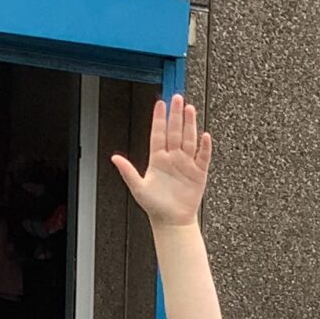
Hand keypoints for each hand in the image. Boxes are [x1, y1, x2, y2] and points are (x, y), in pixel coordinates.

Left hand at [112, 93, 210, 226]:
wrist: (172, 221)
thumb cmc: (155, 206)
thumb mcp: (138, 188)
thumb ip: (127, 172)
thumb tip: (114, 158)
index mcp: (157, 159)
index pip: (158, 134)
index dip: (159, 119)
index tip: (160, 103)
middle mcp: (172, 158)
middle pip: (175, 132)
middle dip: (175, 115)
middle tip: (177, 97)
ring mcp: (186, 164)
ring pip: (189, 139)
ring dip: (189, 125)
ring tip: (190, 109)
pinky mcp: (198, 174)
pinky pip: (203, 157)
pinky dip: (205, 147)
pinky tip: (205, 136)